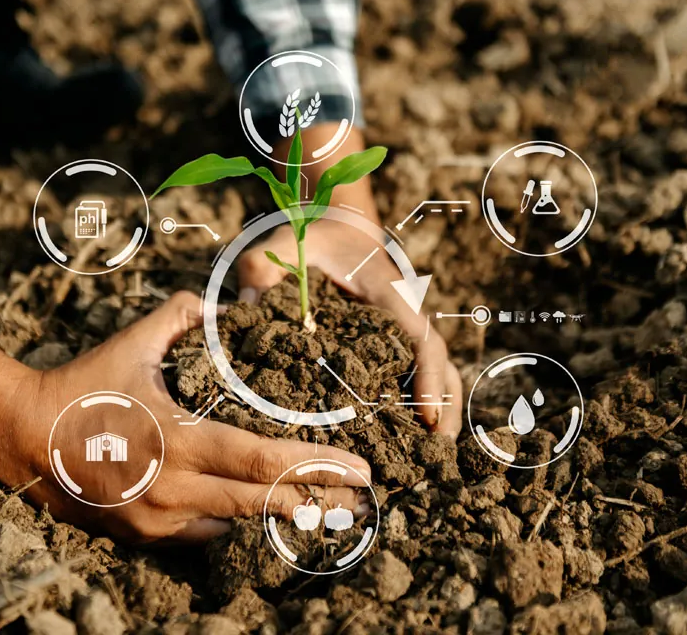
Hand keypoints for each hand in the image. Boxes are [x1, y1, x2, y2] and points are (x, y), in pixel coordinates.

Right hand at [0, 292, 371, 541]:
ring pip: (238, 524)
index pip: (263, 462)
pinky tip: (256, 506)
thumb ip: (183, 315)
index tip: (358, 467)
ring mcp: (159, 520)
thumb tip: (224, 303)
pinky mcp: (145, 537)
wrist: (22, 438)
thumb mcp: (133, 341)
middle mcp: (174, 490)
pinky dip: (234, 520)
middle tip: (361, 495)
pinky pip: (205, 536)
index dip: (316, 467)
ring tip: (319, 500)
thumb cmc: (83, 385)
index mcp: (178, 439)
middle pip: (263, 504)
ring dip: (278, 512)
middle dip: (318, 499)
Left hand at [236, 219, 462, 437]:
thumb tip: (241, 311)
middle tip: (436, 450)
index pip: (419, 337)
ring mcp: (403, 330)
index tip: (427, 414)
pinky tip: (409, 438)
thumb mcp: (285, 245)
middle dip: (445, 405)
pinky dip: (423, 403)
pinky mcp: (394, 343)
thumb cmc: (315, 241)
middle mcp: (404, 315)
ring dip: (442, 410)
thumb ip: (261, 270)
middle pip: (440, 362)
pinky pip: (417, 373)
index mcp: (388, 294)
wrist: (340, 230)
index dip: (428, 376)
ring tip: (431, 457)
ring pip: (438, 370)